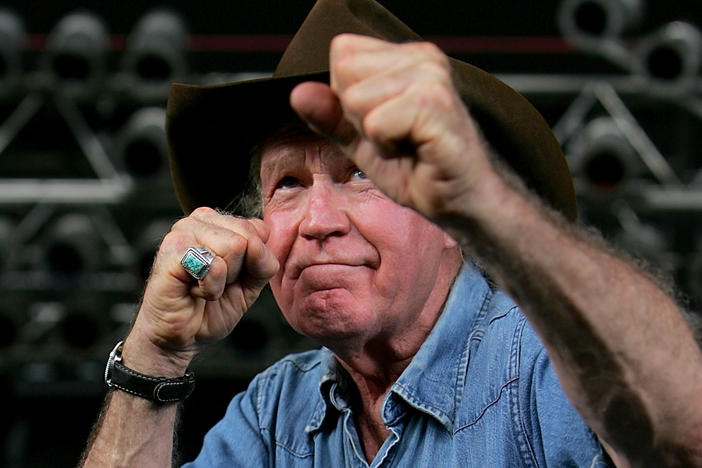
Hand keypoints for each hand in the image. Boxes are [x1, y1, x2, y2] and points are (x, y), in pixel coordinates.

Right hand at [125, 207, 278, 374]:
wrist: (181, 337)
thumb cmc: (210, 308)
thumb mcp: (251, 284)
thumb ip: (263, 262)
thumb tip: (256, 245)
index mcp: (220, 222)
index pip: (259, 230)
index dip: (252, 263)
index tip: (229, 276)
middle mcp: (201, 220)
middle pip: (248, 237)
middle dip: (237, 271)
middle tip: (213, 283)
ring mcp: (184, 231)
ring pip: (234, 247)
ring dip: (222, 280)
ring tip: (201, 286)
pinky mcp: (172, 248)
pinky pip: (214, 264)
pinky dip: (210, 288)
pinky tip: (192, 290)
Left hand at [290, 34, 497, 219]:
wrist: (461, 201)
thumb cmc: (418, 169)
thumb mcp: (361, 142)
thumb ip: (330, 116)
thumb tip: (299, 93)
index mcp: (406, 57)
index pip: (342, 54)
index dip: (348, 98)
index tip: (382, 125)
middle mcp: (422, 58)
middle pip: (344, 73)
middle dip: (358, 117)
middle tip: (395, 138)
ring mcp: (431, 78)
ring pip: (356, 99)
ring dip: (374, 136)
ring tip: (406, 145)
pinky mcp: (435, 106)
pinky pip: (375, 123)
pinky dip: (386, 148)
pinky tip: (414, 152)